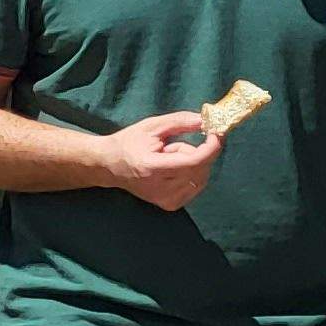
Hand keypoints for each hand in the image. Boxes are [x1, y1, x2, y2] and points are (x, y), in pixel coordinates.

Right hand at [98, 111, 222, 211]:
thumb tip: (206, 121)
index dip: (211, 147)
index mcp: (152, 167)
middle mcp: (161, 188)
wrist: (109, 166)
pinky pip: (196, 187)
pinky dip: (192, 175)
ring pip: (201, 178)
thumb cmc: (129, 143)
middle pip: (201, 169)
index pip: (194, 161)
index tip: (216, 133)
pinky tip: (174, 170)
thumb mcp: (152, 126)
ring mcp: (166, 200)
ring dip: (194, 164)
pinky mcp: (170, 205)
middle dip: (198, 152)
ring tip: (171, 158)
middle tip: (176, 144)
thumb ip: (180, 121)